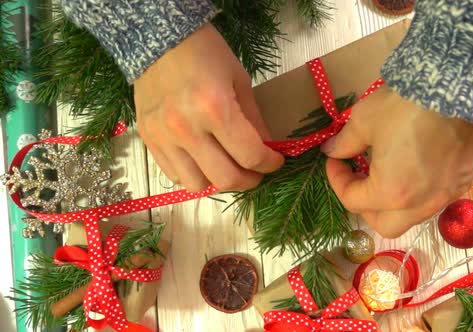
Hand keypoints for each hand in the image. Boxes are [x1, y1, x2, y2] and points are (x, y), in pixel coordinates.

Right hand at [134, 24, 283, 191]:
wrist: (158, 37)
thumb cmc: (205, 53)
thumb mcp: (239, 81)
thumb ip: (254, 120)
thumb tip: (268, 149)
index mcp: (215, 108)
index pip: (250, 156)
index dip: (270, 164)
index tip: (275, 160)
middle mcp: (187, 128)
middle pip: (225, 179)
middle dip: (249, 180)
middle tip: (256, 171)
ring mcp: (163, 137)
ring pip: (197, 185)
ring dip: (218, 180)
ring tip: (226, 165)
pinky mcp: (148, 139)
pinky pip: (173, 175)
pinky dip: (193, 174)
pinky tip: (203, 159)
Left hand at [322, 86, 472, 237]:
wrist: (459, 87)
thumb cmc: (405, 106)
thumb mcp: (364, 120)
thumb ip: (345, 142)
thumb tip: (332, 151)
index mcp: (390, 194)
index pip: (353, 201)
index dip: (337, 180)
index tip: (335, 161)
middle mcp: (421, 204)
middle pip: (385, 225)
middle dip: (367, 207)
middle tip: (361, 180)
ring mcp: (448, 195)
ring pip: (415, 215)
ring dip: (396, 202)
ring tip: (390, 173)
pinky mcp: (468, 180)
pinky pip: (440, 196)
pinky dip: (423, 190)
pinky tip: (420, 165)